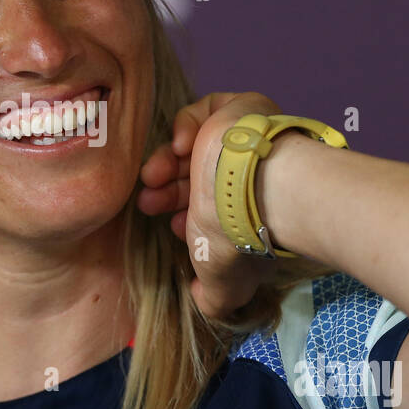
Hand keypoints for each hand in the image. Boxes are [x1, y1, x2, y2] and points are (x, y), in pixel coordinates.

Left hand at [137, 92, 284, 320]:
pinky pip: (204, 111)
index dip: (187, 217)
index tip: (173, 227)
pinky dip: (186, 127)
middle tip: (149, 203)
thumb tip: (200, 300)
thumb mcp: (225, 282)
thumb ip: (213, 299)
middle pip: (196, 178)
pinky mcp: (241, 108)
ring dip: (168, 164)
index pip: (210, 209)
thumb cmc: (240, 236)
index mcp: (247, 210)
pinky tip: (184, 146)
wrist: (259, 191)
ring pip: (195, 148)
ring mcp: (244, 139)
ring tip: (154, 178)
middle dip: (168, 193)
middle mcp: (246, 174)